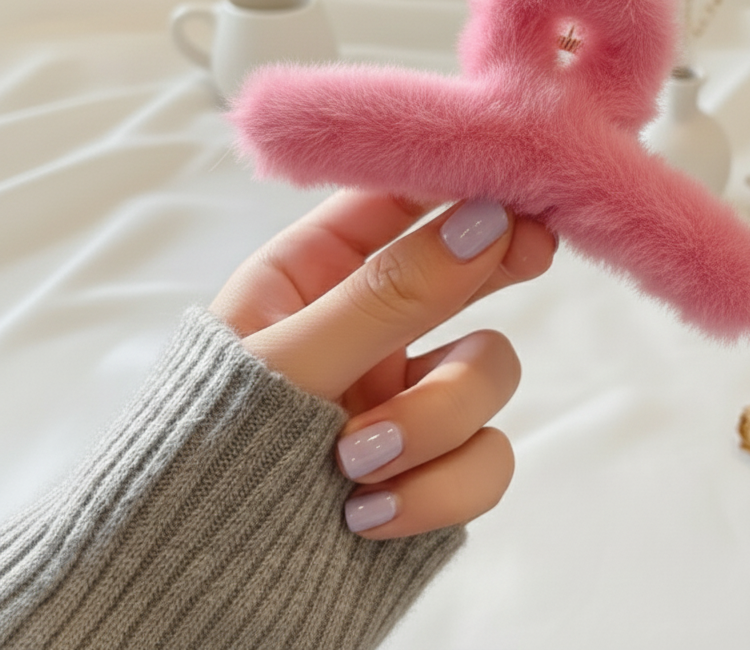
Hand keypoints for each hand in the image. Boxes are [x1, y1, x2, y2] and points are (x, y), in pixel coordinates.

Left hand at [208, 189, 555, 537]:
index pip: (394, 199)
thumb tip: (484, 220)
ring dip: (437, 419)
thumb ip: (388, 296)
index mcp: (313, 276)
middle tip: (533, 249)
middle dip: (498, 265)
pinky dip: (439, 488)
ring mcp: (407, 395)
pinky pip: (487, 455)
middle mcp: (369, 327)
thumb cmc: (206, 460)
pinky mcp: (434, 463)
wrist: (196, 594)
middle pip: (466, 267)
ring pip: (488, 371)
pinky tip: (368, 513)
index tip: (511, 176)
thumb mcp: (289, 365)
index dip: (457, 180)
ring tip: (357, 461)